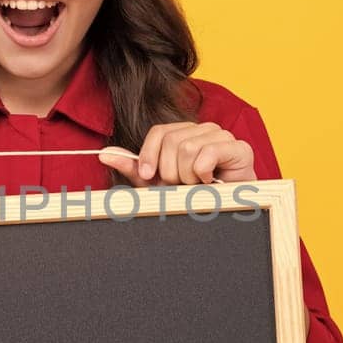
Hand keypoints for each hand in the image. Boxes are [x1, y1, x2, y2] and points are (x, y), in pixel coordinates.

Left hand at [96, 122, 256, 185]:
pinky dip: (204, 172)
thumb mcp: (157, 184)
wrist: (226, 212)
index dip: (149, 155)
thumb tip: (103, 154)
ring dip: (188, 176)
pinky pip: (209, 152)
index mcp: (184, 134)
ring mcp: (222, 136)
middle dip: (171, 172)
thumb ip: (133, 168)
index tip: (147, 177)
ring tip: (197, 186)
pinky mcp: (239, 148)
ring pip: (188, 147)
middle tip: (183, 186)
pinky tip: (210, 182)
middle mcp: (203, 129)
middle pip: (172, 141)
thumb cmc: (193, 198)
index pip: (159, 132)